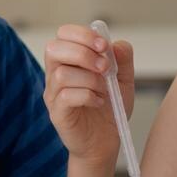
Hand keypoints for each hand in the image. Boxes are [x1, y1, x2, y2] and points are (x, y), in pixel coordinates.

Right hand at [42, 24, 135, 164]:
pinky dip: (87, 96)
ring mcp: (53, 95)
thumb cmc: (109, 109)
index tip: (104, 46)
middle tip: (105, 68)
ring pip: (62, 73)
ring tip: (103, 90)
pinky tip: (99, 102)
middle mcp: (55, 75)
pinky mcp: (56, 113)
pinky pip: (65, 96)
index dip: (83, 34)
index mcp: (69, 61)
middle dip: (83, 53)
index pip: (63, 34)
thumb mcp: (124, 80)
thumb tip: (115, 44)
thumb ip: (122, 59)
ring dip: (90, 78)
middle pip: (54, 48)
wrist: (105, 143)